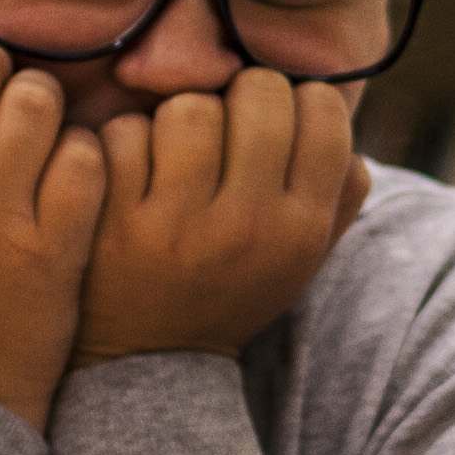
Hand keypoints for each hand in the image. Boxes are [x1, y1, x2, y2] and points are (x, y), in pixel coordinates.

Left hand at [74, 69, 369, 366]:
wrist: (151, 362)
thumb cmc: (234, 287)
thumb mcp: (304, 256)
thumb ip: (340, 191)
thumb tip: (332, 114)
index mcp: (302, 229)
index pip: (323, 108)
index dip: (298, 100)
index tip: (278, 124)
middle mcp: (247, 226)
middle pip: (259, 92)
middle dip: (241, 98)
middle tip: (226, 130)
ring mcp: (177, 226)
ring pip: (190, 108)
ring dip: (181, 120)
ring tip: (177, 155)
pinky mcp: (114, 223)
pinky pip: (125, 134)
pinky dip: (126, 145)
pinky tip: (132, 175)